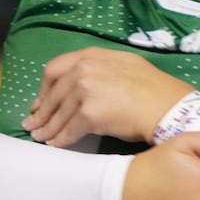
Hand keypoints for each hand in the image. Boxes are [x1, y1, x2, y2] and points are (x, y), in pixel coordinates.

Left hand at [23, 46, 195, 145]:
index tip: (40, 100)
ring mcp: (85, 90)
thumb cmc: (152, 87)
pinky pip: (68, 130)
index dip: (45, 88)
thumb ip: (100, 68)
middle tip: (34, 122)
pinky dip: (60, 139)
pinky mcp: (88, 114)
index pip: (55, 68)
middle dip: (41, 111)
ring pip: (58, 114)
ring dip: (47, 128)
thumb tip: (81, 83)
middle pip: (52, 93)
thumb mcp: (124, 64)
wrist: (166, 105)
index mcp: (92, 55)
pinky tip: (56, 144)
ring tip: (41, 137)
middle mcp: (84, 69)